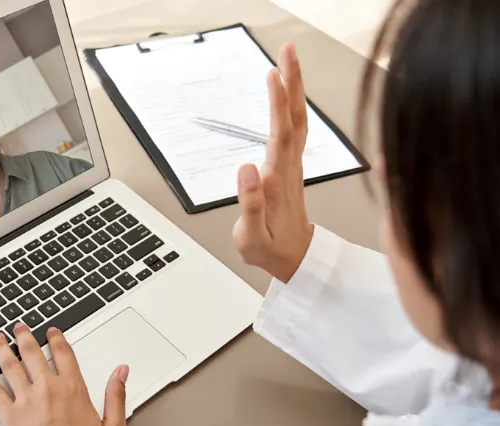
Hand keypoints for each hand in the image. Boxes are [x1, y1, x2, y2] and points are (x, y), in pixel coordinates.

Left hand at [0, 324, 128, 425]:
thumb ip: (115, 396)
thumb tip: (121, 372)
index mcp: (73, 389)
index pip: (63, 353)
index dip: (56, 338)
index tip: (51, 332)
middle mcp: (48, 390)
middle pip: (32, 353)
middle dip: (24, 336)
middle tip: (18, 327)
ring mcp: (26, 402)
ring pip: (10, 365)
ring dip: (1, 348)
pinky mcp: (9, 418)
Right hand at [233, 43, 313, 281]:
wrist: (296, 258)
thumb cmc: (272, 249)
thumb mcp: (253, 237)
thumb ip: (250, 204)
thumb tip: (246, 169)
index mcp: (278, 180)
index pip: (280, 134)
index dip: (278, 104)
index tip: (273, 75)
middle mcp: (289, 166)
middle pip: (294, 117)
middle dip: (292, 81)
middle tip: (288, 50)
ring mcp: (293, 164)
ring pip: (297, 119)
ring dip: (294, 88)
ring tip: (287, 61)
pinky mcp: (290, 165)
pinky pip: (294, 127)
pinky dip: (291, 105)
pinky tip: (286, 93)